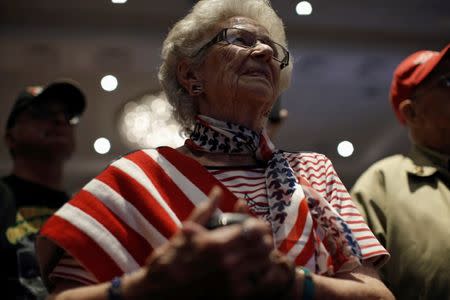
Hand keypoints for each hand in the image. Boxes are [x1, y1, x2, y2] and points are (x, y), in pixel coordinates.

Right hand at [142, 187, 273, 299]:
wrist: (158, 292)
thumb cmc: (169, 259)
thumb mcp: (185, 231)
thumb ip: (206, 210)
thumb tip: (218, 191)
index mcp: (218, 244)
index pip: (255, 230)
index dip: (260, 225)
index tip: (256, 224)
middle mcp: (229, 263)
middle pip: (264, 247)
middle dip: (264, 239)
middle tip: (258, 237)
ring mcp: (233, 283)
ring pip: (264, 265)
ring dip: (263, 256)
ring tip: (255, 252)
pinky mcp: (233, 296)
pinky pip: (257, 284)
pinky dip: (257, 275)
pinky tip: (249, 270)